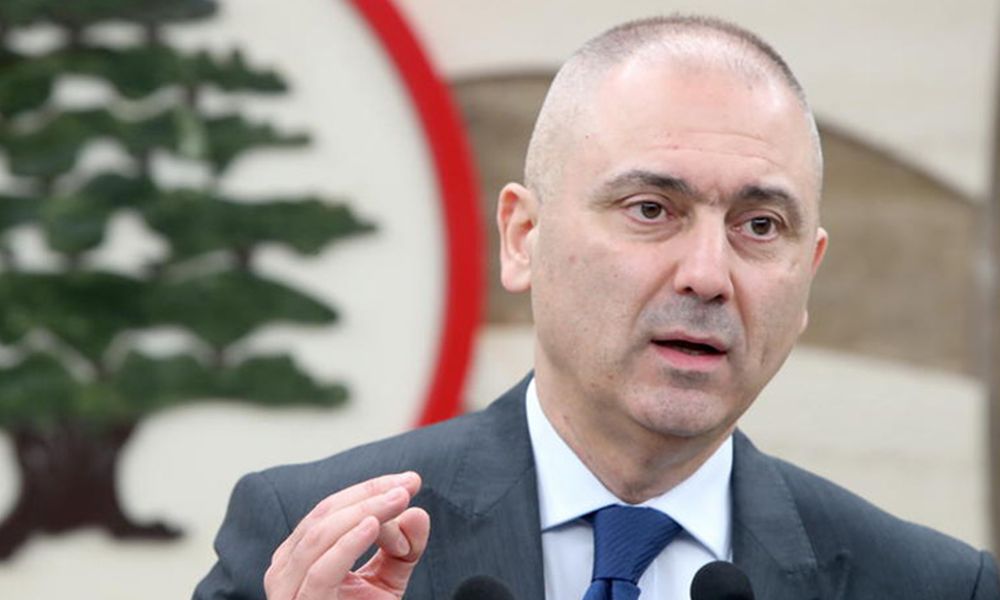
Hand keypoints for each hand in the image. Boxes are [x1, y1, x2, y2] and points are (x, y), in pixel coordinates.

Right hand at [264, 471, 429, 599]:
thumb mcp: (387, 582)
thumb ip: (403, 548)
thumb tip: (418, 513)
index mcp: (299, 555)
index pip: (331, 509)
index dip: (370, 489)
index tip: (410, 481)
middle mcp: (286, 569)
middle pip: (326, 516)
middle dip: (370, 494)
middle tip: (408, 485)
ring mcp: (289, 589)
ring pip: (323, 535)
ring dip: (366, 511)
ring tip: (399, 499)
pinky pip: (321, 570)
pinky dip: (347, 544)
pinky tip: (373, 525)